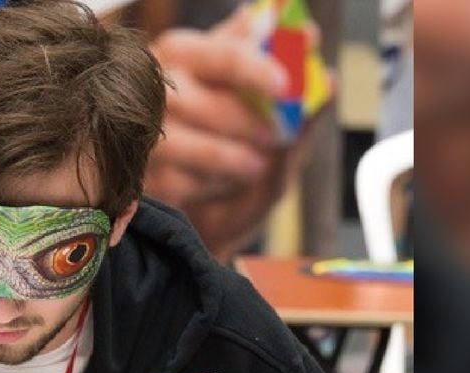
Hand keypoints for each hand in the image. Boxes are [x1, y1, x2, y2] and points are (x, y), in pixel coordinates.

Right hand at [146, 6, 324, 259]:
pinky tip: (224, 185)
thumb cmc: (242, 158)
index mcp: (187, 55)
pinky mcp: (141, 178)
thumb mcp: (277, 130)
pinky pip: (178, 180)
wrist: (213, 219)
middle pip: (201, 101)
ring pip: (186, 142)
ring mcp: (142, 135)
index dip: (254, 68)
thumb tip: (328, 78)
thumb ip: (300, 105)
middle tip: (275, 135)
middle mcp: (155, 90)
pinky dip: (211, 186)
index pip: (221, 54)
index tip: (286, 85)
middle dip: (245, 121)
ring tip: (254, 166)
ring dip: (230, 157)